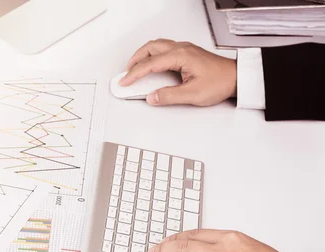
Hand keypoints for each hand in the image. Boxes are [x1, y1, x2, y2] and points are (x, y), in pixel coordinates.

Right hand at [120, 39, 236, 106]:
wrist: (236, 78)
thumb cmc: (220, 82)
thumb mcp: (193, 94)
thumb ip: (169, 96)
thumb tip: (152, 97)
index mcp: (181, 56)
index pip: (150, 63)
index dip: (135, 73)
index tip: (125, 81)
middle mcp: (181, 49)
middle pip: (150, 48)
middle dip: (135, 60)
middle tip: (126, 73)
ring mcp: (184, 49)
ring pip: (156, 46)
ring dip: (142, 56)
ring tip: (135, 68)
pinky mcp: (187, 53)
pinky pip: (164, 49)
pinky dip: (152, 56)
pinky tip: (151, 65)